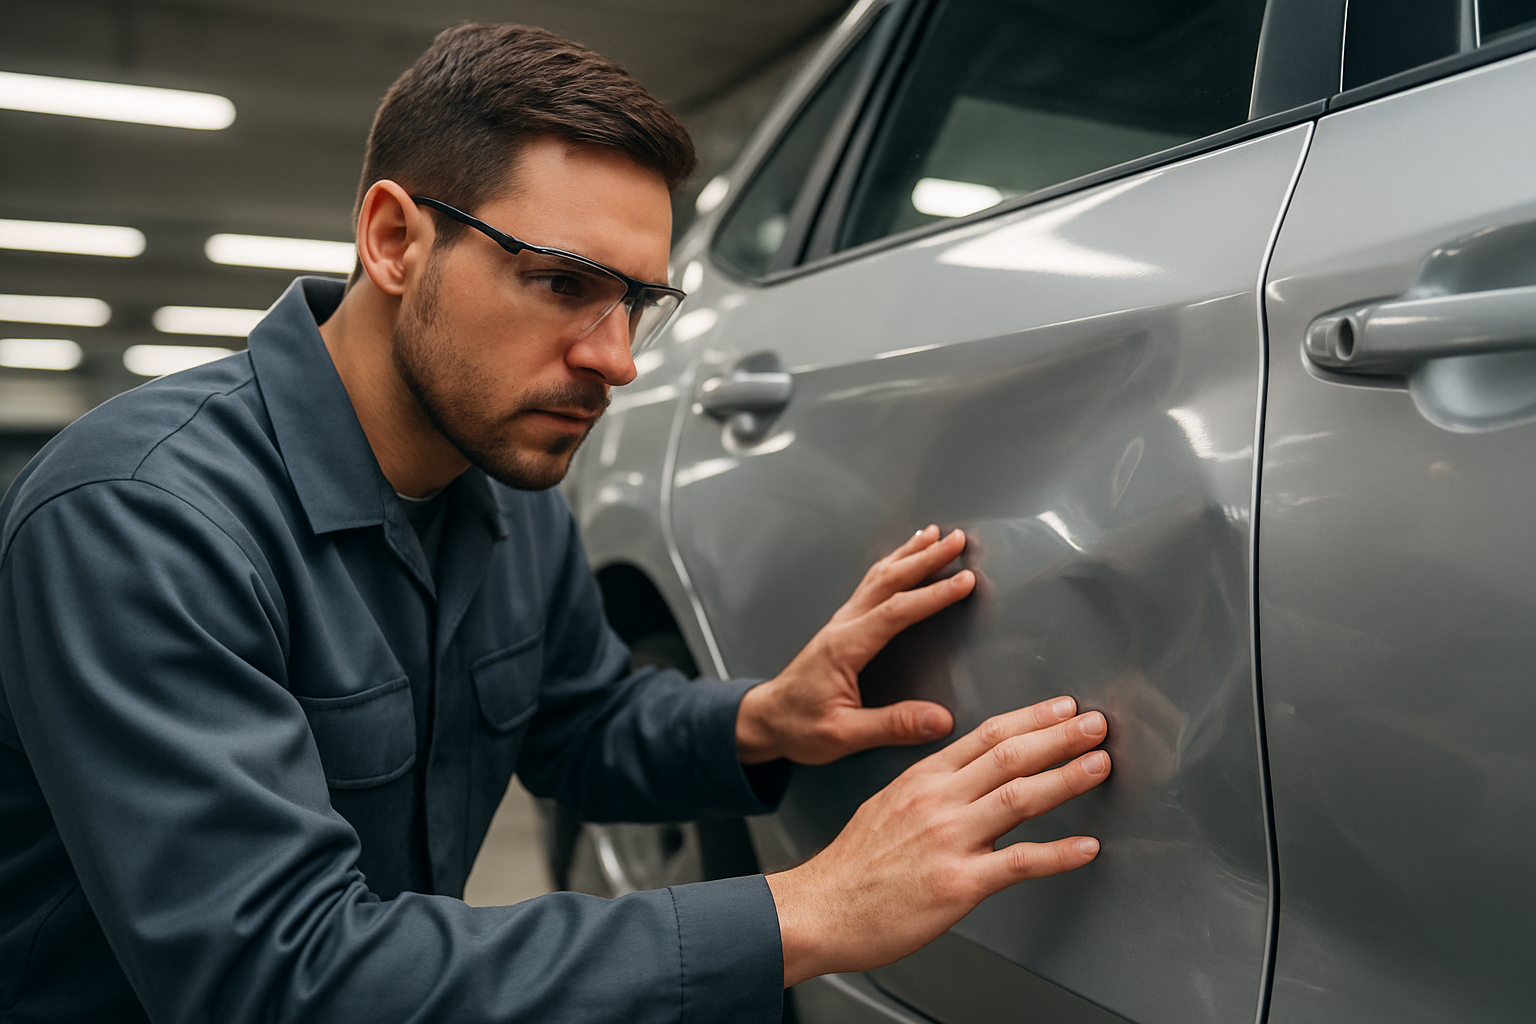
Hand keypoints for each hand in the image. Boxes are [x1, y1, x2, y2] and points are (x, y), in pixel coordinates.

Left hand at [736, 525, 974, 765]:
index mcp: (845, 648)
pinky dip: (893, 565)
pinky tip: (903, 558)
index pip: (895, 612)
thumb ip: (892, 726)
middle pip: (888, 581)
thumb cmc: (798, 726)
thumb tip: (940, 719)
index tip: (964, 581)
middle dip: (926, 558)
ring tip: (935, 535)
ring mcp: (841, 622)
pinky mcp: (843, 626)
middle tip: (957, 540)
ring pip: (878, 576)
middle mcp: (843, 626)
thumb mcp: (844, 735)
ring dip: (909, 554)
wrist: (766, 720)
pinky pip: (871, 585)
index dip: (933, 594)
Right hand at [765, 696, 1110, 985]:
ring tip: (1100, 765)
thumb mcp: (887, 806)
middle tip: (1096, 724)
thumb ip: (928, 790)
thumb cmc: (851, 867)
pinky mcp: (957, 883)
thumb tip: (966, 779)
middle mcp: (938, 801)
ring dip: (1067, 778)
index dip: (1030, 719)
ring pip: (1020, 798)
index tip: (1063, 708)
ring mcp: (948, 840)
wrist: (819, 909)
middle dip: (1059, 736)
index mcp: (921, 779)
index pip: (985, 737)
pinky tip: (1086, 847)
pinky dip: (1058, 854)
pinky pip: (1019, 863)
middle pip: (1009, 756)